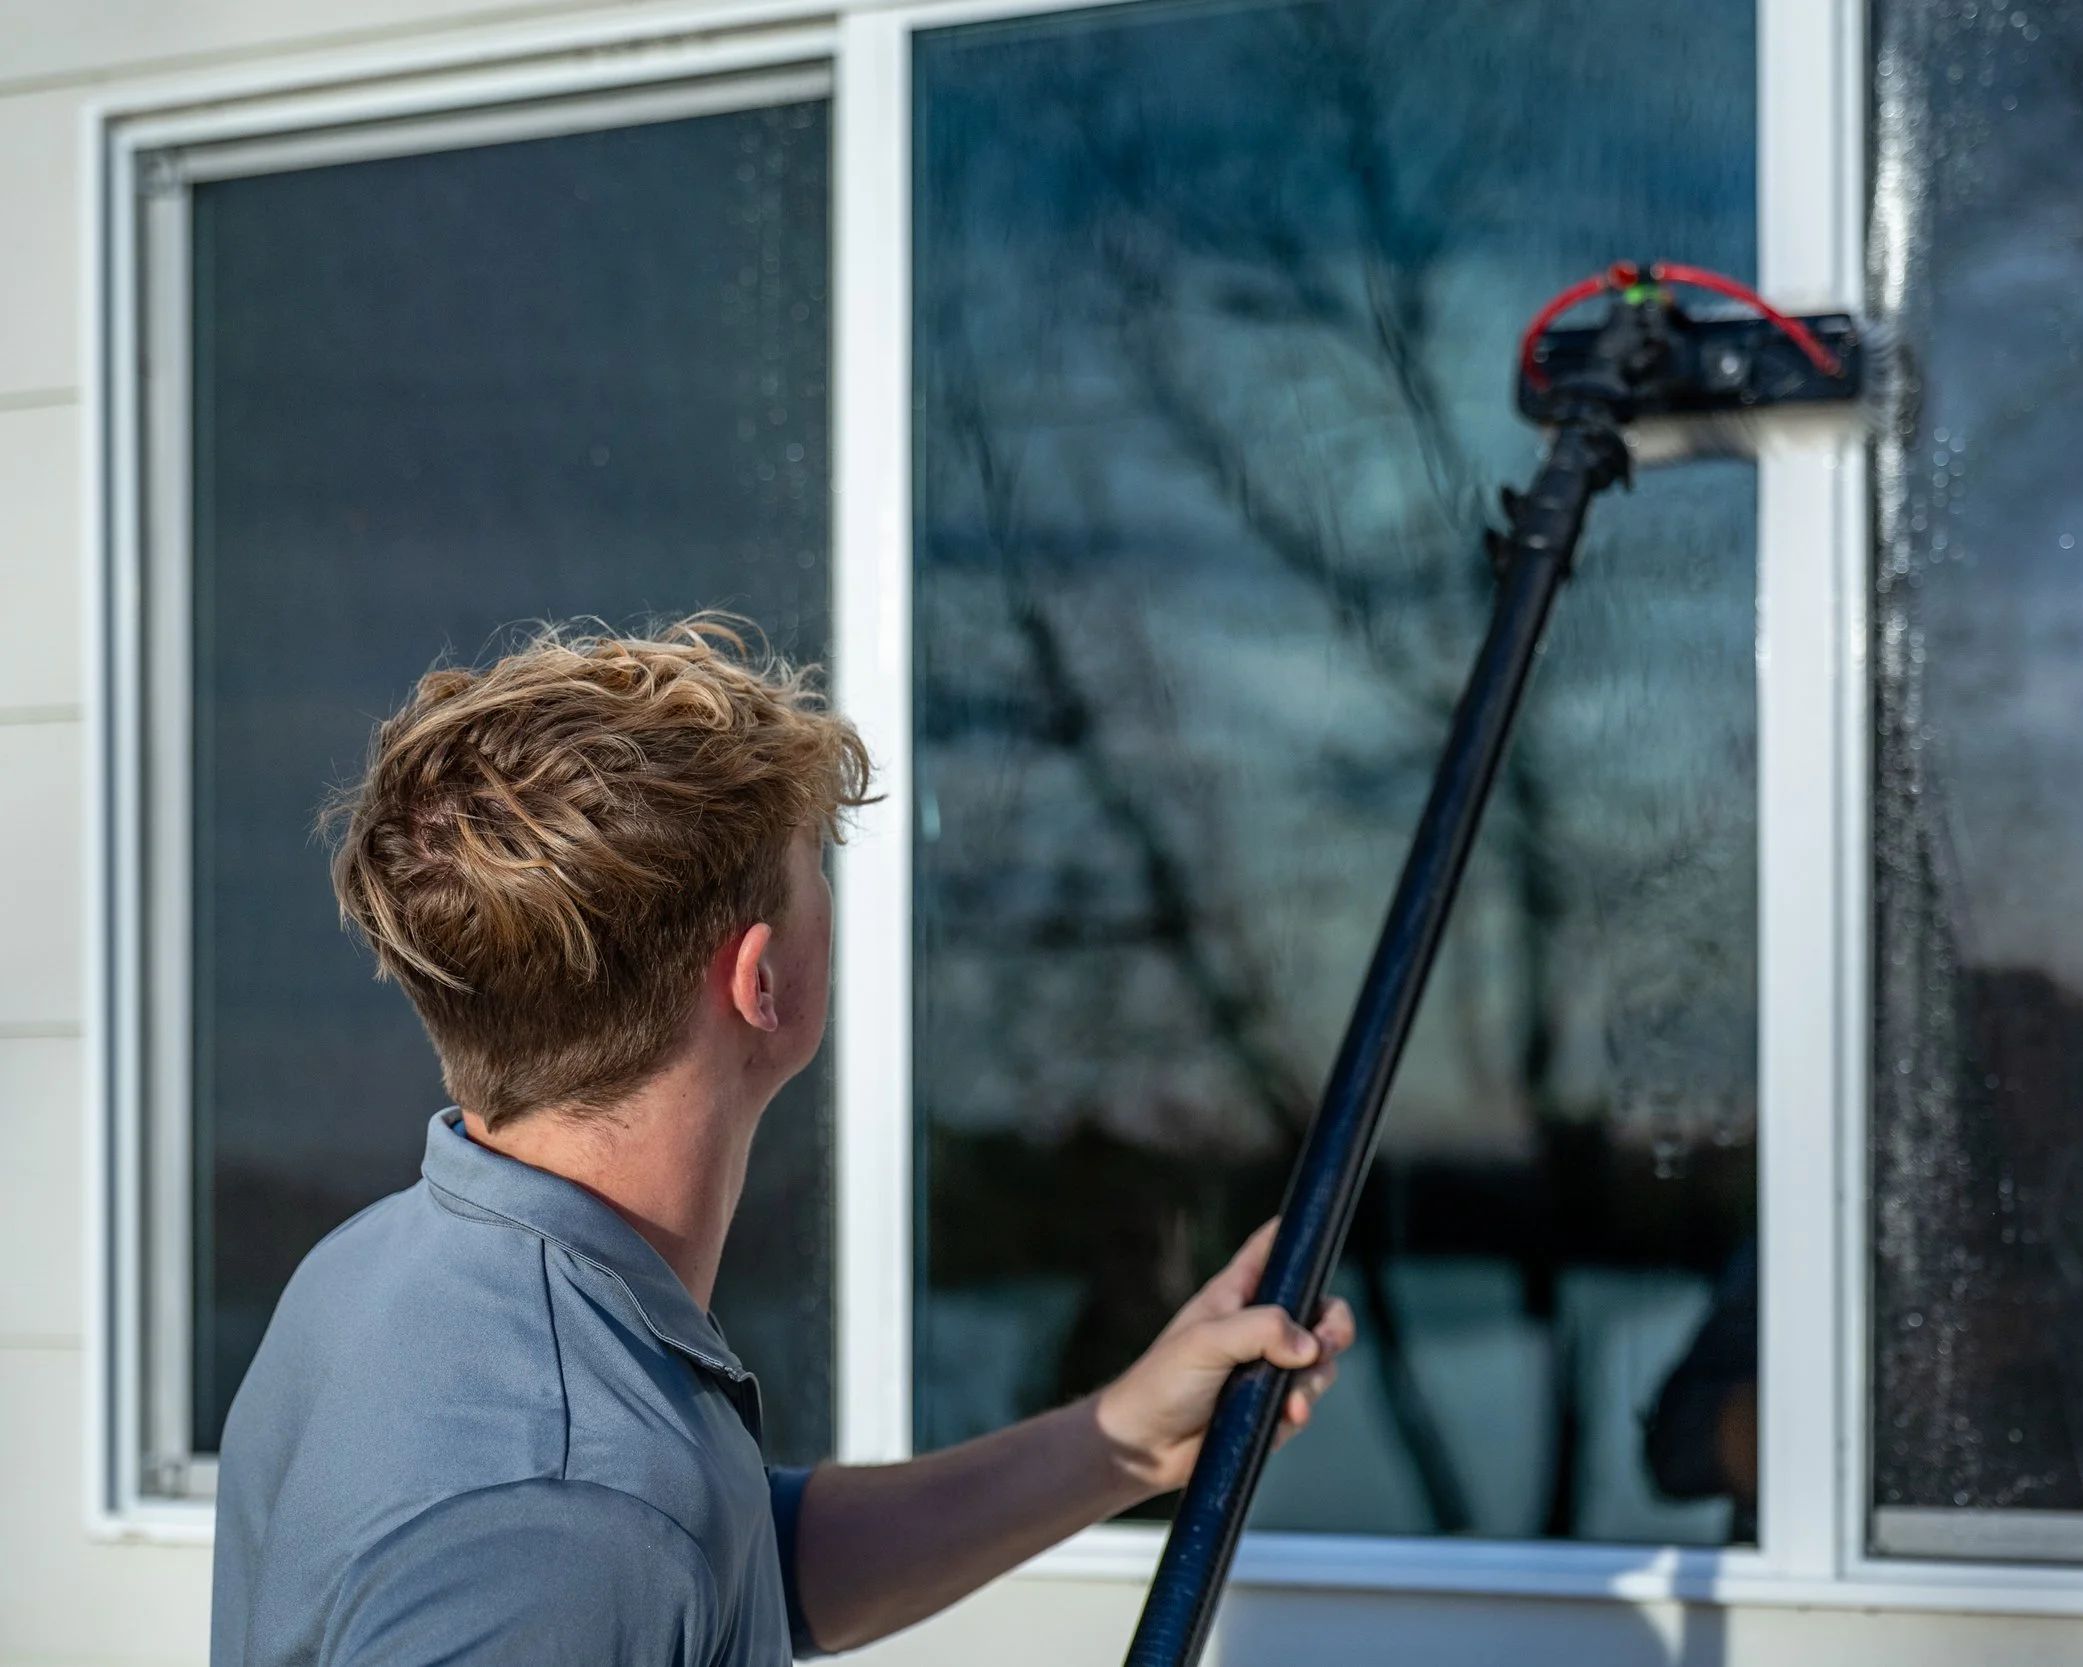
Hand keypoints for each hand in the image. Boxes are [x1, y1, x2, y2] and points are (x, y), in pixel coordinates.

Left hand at [1091, 1220, 1355, 1497]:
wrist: (1146, 1446)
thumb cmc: (1162, 1381)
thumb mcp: (1206, 1342)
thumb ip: (1260, 1331)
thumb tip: (1309, 1346)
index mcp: (1236, 1293)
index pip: (1273, 1248)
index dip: (1299, 1239)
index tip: (1322, 1241)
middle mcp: (1257, 1325)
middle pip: (1318, 1310)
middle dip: (1332, 1328)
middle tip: (1325, 1347)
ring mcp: (1267, 1366)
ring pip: (1319, 1362)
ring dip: (1313, 1382)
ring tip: (1291, 1404)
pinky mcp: (1271, 1405)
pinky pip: (1304, 1401)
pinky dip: (1300, 1411)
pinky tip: (1285, 1419)